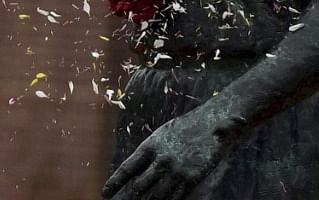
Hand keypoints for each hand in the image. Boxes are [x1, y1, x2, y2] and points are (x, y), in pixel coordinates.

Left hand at [103, 106, 230, 199]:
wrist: (213, 124)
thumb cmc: (186, 127)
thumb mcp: (162, 134)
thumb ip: (149, 151)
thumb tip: (135, 168)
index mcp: (150, 146)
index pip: (127, 168)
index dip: (115, 183)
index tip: (105, 192)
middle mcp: (160, 160)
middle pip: (138, 186)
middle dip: (126, 198)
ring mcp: (176, 171)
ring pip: (155, 196)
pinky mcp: (191, 179)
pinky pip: (175, 198)